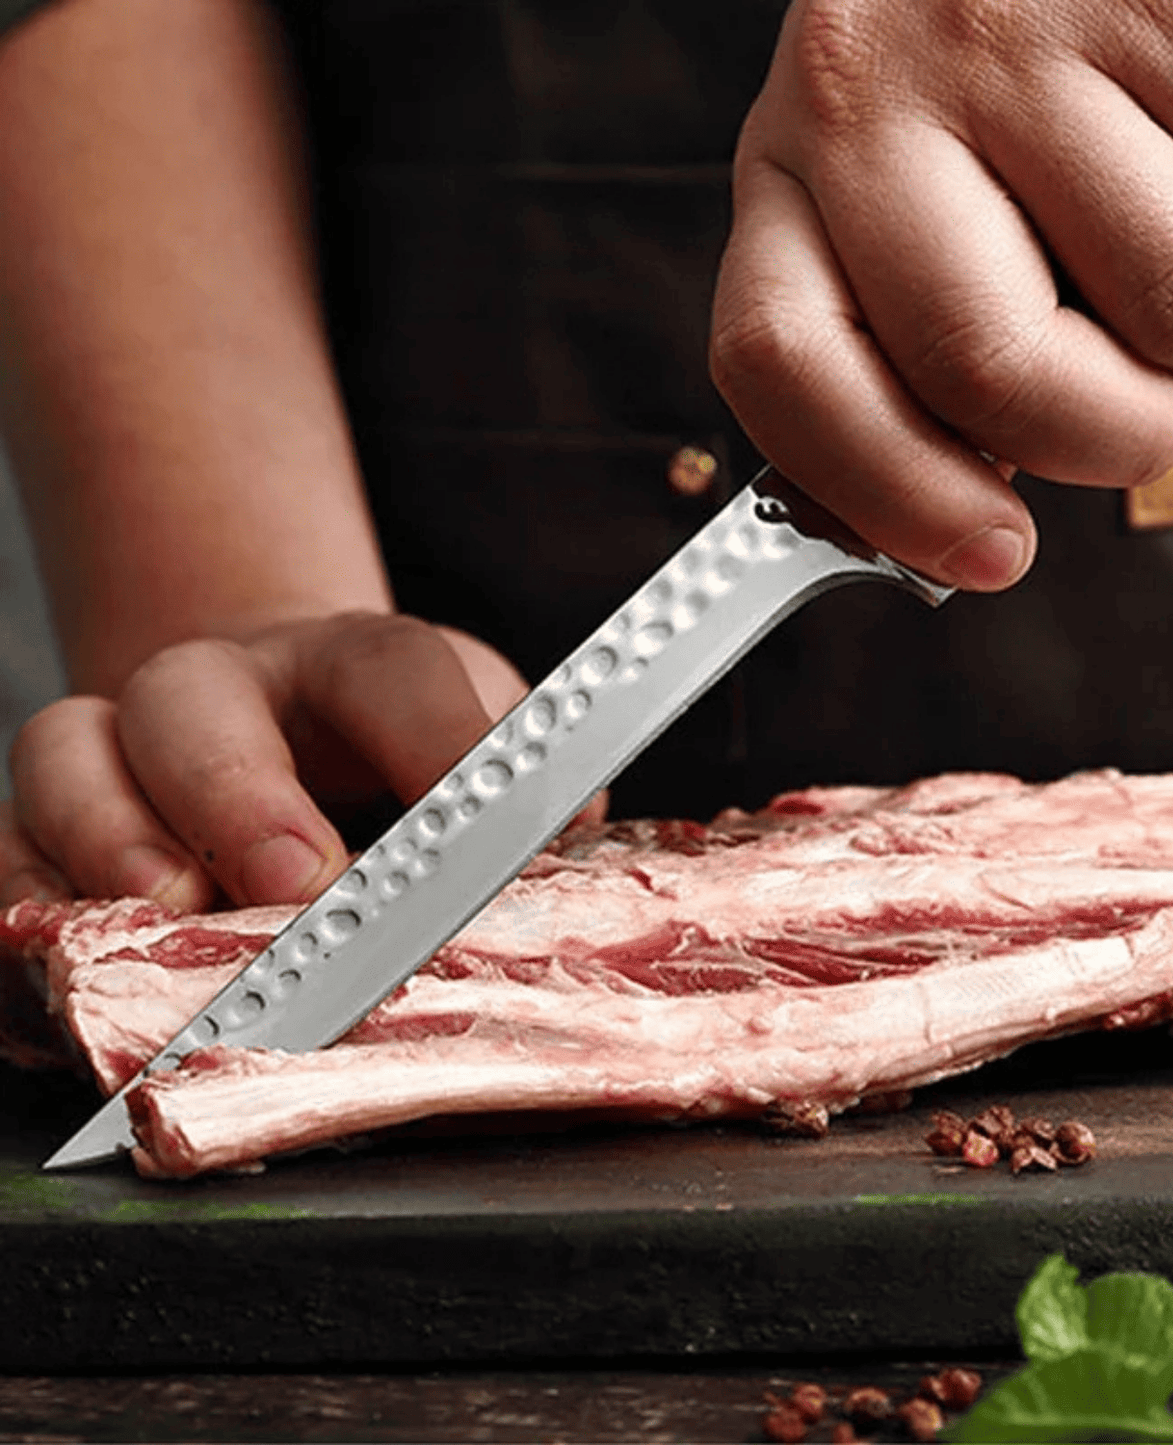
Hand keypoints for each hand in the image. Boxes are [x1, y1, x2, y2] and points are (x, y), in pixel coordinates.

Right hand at [1, 612, 540, 910]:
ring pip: (70, 749)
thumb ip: (529, 785)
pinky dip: (22, 902)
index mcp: (349, 664)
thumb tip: (576, 844)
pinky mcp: (49, 822)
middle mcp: (226, 688)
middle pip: (199, 697)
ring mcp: (123, 748)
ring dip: (114, 839)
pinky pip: (5, 846)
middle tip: (297, 883)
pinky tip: (61, 955)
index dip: (439, 738)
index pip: (391, 667)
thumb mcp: (478, 740)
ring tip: (169, 914)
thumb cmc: (394, 753)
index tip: (487, 826)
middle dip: (241, 791)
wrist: (281, 724)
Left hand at [711, 0, 1172, 589]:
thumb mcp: (887, 199)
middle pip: (987, 366)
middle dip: (1106, 443)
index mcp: (790, 174)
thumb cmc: (984, 74)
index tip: (990, 555)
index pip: (785, 367)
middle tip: (1142, 423)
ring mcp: (1024, 37)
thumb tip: (974, 505)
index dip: (893, 494)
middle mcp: (879, 99)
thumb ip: (901, 345)